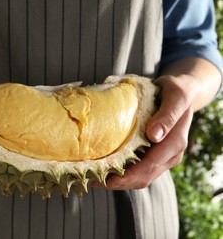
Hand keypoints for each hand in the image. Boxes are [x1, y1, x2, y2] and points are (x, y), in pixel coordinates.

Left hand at [95, 74, 194, 188]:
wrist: (183, 92)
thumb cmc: (176, 91)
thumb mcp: (176, 97)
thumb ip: (168, 115)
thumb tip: (154, 135)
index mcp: (175, 143)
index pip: (150, 166)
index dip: (128, 176)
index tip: (107, 179)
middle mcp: (170, 156)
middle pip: (143, 178)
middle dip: (118, 182)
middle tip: (91, 181)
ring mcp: (162, 158)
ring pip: (139, 178)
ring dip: (117, 181)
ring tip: (92, 178)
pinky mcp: (153, 156)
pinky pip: (137, 170)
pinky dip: (120, 173)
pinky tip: (102, 170)